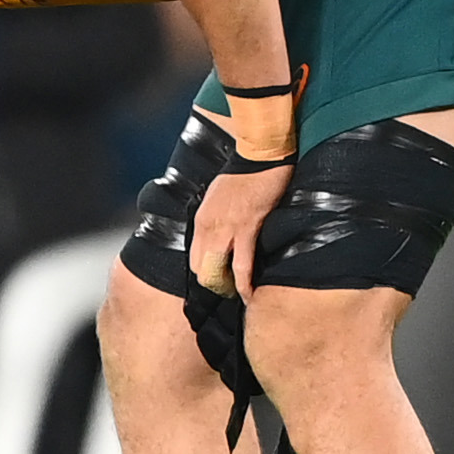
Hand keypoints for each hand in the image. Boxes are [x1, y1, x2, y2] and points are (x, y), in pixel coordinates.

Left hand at [189, 166, 289, 300]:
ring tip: (239, 298)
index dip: (205, 274)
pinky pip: (243, 265)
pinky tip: (249, 294)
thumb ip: (217, 220)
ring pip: (218, 271)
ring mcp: (226, 229)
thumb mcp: (219, 199)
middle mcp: (208, 227)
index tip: (218, 282)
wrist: (260, 155)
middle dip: (215, 285)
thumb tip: (222, 239)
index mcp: (201, 221)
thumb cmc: (244, 175)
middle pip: (202, 269)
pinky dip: (244, 283)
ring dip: (228, 288)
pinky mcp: (247, 228)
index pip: (194, 259)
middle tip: (230, 293)